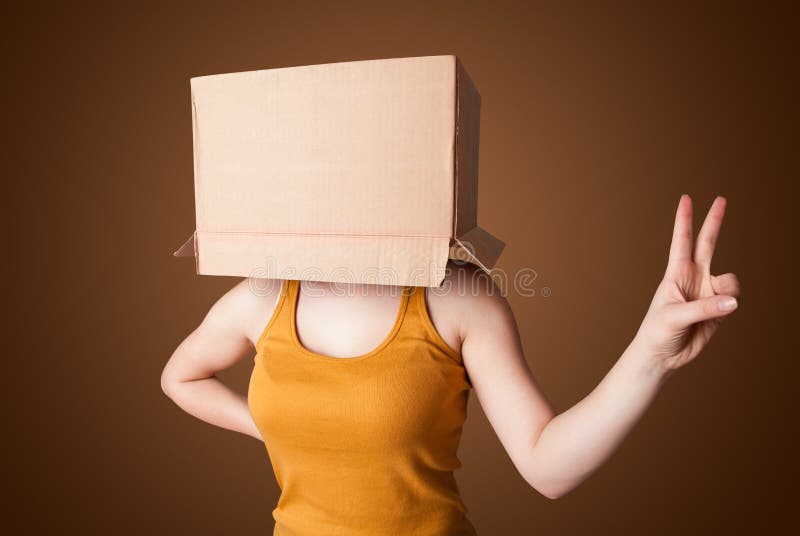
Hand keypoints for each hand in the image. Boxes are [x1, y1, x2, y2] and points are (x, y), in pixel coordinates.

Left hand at [633, 195, 740, 374]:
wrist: (663, 355)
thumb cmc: (658, 332)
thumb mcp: (674, 317)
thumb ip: (703, 308)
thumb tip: (732, 302)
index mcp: (676, 273)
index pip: (681, 241)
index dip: (684, 220)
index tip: (686, 198)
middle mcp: (694, 278)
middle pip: (708, 243)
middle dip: (714, 221)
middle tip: (721, 199)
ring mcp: (707, 291)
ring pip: (730, 278)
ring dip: (729, 288)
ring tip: (718, 305)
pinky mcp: (719, 308)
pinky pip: (735, 298)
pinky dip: (732, 303)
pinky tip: (724, 310)